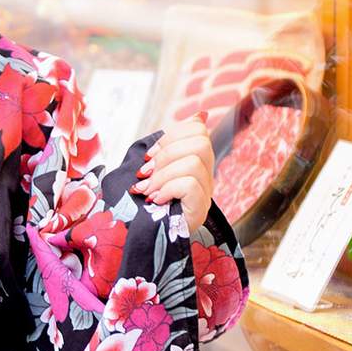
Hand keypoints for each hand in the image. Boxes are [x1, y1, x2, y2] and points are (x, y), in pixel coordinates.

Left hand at [130, 112, 214, 228]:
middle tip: (145, 173)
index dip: (171, 135)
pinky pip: (190, 184)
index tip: (150, 155)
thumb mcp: (157, 168)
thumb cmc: (149, 200)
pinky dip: (168, 189)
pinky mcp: (200, 208)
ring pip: (194, 162)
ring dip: (162, 175)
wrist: (146, 235)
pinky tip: (156, 200)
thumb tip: (202, 115)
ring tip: (147, 189)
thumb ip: (172, 144)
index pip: (199, 129)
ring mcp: (206, 192)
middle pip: (200, 143)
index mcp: (196, 160)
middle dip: (166, 154)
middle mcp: (206, 174)